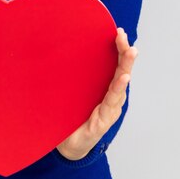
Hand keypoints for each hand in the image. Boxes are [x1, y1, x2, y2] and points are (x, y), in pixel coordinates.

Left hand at [56, 27, 137, 159]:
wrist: (67, 146)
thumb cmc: (70, 118)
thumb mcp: (68, 92)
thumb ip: (65, 76)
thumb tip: (48, 51)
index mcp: (104, 89)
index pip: (115, 65)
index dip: (119, 49)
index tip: (119, 32)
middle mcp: (111, 98)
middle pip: (122, 71)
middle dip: (125, 53)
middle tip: (125, 37)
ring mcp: (109, 109)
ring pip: (120, 85)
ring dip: (125, 67)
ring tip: (131, 52)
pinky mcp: (104, 121)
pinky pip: (111, 103)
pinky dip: (118, 89)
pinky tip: (123, 78)